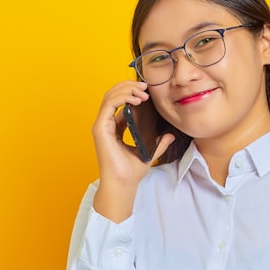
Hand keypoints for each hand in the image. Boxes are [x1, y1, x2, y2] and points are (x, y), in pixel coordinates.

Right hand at [91, 81, 174, 221]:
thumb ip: (158, 143)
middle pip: (113, 94)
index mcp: (114, 127)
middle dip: (129, 86)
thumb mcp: (149, 152)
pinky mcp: (100, 128)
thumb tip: (169, 135)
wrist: (124, 184)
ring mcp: (101, 125)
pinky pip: (109, 105)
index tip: (148, 91)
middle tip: (146, 85)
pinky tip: (136, 99)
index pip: (119, 102)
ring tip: (143, 91)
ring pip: (110, 96)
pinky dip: (122, 98)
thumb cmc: (131, 172)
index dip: (132, 92)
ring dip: (127, 89)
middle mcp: (106, 124)